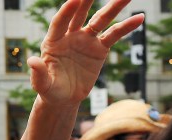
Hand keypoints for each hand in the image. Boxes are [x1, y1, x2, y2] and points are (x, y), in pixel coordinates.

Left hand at [29, 0, 143, 106]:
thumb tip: (32, 60)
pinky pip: (114, 35)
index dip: (67, 11)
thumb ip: (38, 73)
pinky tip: (139, 18)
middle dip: (87, 1)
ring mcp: (85, 40)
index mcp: (53, 42)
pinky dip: (126, 27)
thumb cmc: (50, 90)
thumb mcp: (42, 85)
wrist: (64, 98)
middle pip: (79, 15)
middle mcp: (69, 36)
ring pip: (100, 20)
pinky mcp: (99, 48)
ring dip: (113, 7)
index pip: (59, 22)